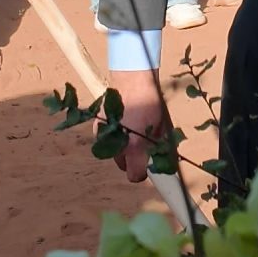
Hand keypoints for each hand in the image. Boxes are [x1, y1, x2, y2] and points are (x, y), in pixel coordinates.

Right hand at [108, 69, 167, 183]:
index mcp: (135, 147)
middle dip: (131, 160)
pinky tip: (120, 125)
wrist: (132, 80)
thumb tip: (160, 162)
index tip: (146, 166)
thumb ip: (158, 148)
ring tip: (129, 132)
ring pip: (113, 153)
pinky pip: (105, 141)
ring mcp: (104, 137)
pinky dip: (111, 138)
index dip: (142, 172)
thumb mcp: (161, 128)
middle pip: (123, 166)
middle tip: (140, 146)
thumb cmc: (150, 102)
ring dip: (121, 149)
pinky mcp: (97, 128)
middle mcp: (117, 145)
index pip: (135, 176)